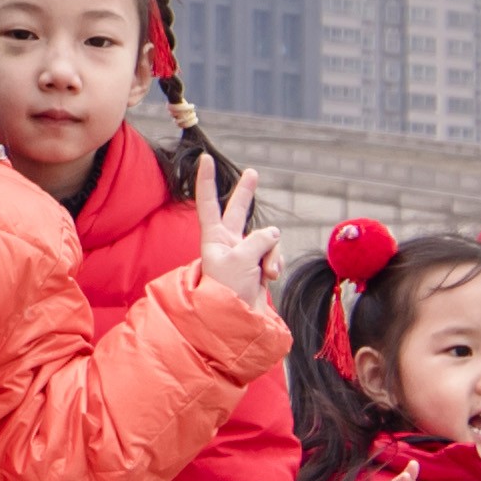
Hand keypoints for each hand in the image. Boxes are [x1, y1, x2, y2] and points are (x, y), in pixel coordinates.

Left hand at [187, 154, 269, 307]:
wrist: (238, 322)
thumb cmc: (229, 290)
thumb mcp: (241, 259)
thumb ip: (258, 240)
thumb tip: (273, 234)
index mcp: (213, 238)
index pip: (208, 203)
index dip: (207, 181)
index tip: (204, 158)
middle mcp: (228, 244)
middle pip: (237, 212)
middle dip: (246, 194)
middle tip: (252, 173)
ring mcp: (245, 255)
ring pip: (267, 239)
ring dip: (271, 252)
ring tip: (266, 272)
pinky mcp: (260, 266)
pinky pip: (274, 254)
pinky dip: (276, 263)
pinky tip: (271, 277)